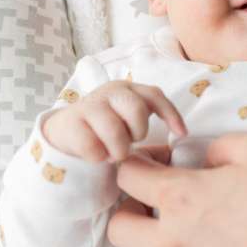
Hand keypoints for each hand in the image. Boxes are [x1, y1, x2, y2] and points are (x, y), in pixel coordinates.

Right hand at [42, 81, 184, 162]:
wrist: (65, 130)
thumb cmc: (106, 127)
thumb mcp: (127, 117)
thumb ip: (144, 118)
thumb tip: (178, 134)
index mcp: (129, 89)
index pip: (154, 96)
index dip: (171, 114)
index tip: (182, 134)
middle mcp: (111, 92)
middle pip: (136, 110)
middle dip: (138, 132)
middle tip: (129, 143)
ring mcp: (90, 104)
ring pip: (114, 130)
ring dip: (118, 149)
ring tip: (113, 154)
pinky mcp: (71, 122)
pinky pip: (92, 146)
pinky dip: (98, 156)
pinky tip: (97, 156)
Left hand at [108, 134, 246, 246]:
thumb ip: (220, 145)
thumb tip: (201, 156)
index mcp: (180, 196)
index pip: (127, 175)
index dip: (139, 162)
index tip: (159, 163)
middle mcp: (170, 242)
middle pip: (119, 226)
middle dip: (131, 209)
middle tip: (158, 205)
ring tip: (175, 245)